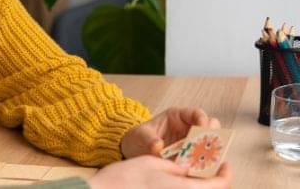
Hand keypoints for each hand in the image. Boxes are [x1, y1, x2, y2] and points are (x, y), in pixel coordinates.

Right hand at [88, 156, 230, 188]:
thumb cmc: (124, 179)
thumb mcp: (151, 162)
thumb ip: (174, 166)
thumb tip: (188, 168)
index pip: (220, 185)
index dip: (225, 173)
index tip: (224, 163)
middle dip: (212, 180)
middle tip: (207, 166)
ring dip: (197, 184)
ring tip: (190, 172)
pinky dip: (184, 187)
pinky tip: (175, 180)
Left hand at [121, 107, 220, 157]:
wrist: (134, 151)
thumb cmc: (138, 138)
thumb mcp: (140, 135)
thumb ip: (149, 139)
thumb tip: (158, 146)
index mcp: (178, 116)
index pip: (196, 114)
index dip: (202, 119)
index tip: (203, 126)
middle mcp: (189, 129)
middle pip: (210, 128)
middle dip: (212, 135)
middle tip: (209, 143)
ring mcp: (192, 144)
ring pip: (210, 145)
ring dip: (211, 151)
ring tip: (207, 157)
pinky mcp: (192, 158)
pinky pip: (204, 160)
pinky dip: (204, 163)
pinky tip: (201, 168)